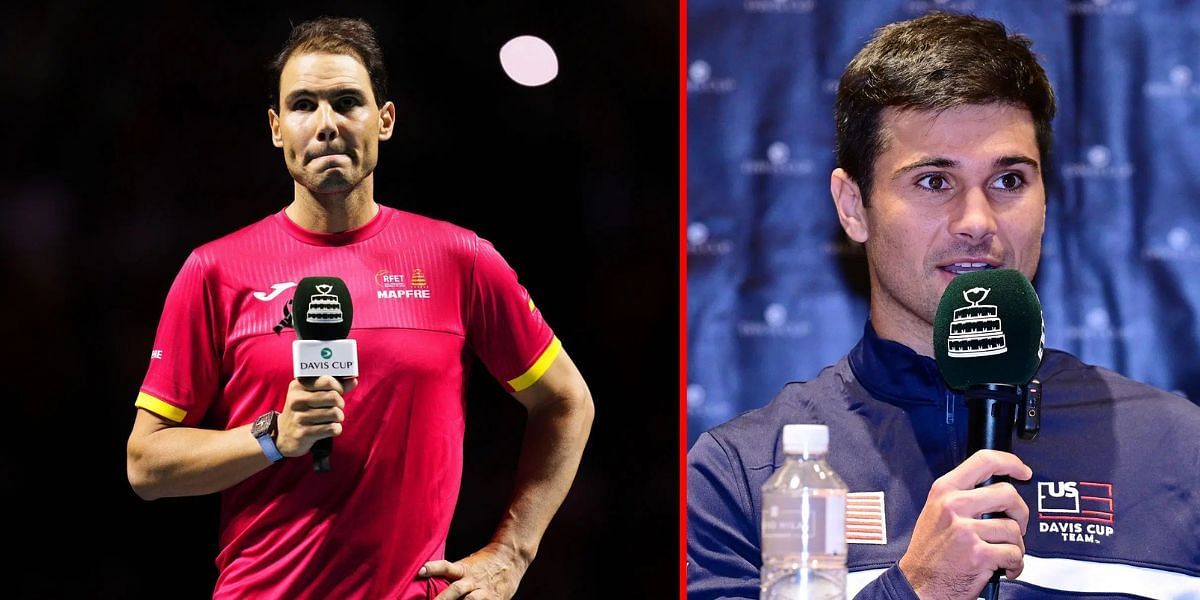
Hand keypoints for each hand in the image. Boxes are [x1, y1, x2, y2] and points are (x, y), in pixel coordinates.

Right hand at [275, 376, 356, 456]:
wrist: (284, 436)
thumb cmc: (304, 411)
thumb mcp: (312, 395)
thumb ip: (333, 387)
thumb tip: (353, 380)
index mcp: (298, 386)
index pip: (327, 381)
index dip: (338, 387)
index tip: (338, 392)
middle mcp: (296, 400)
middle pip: (334, 397)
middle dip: (340, 404)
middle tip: (336, 407)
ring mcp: (299, 417)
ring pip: (335, 414)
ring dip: (339, 418)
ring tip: (332, 419)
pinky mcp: (304, 433)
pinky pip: (332, 428)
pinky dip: (336, 429)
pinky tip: (328, 428)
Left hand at [420, 542, 529, 599]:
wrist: (511, 558)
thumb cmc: (483, 564)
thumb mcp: (467, 565)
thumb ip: (452, 576)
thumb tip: (427, 581)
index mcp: (463, 569)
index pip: (445, 567)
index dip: (433, 568)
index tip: (420, 571)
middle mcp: (472, 580)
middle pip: (455, 590)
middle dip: (442, 599)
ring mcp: (484, 591)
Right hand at [898, 450, 1032, 599]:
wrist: (918, 584)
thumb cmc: (929, 551)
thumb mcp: (935, 511)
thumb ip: (961, 495)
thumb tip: (995, 489)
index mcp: (944, 490)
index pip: (983, 461)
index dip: (1010, 463)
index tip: (1022, 470)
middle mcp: (954, 506)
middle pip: (1007, 493)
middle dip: (1020, 512)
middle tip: (1015, 524)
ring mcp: (966, 530)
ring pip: (1014, 528)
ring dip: (1016, 545)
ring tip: (1002, 552)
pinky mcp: (979, 554)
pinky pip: (1014, 553)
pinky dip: (1015, 564)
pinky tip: (1004, 567)